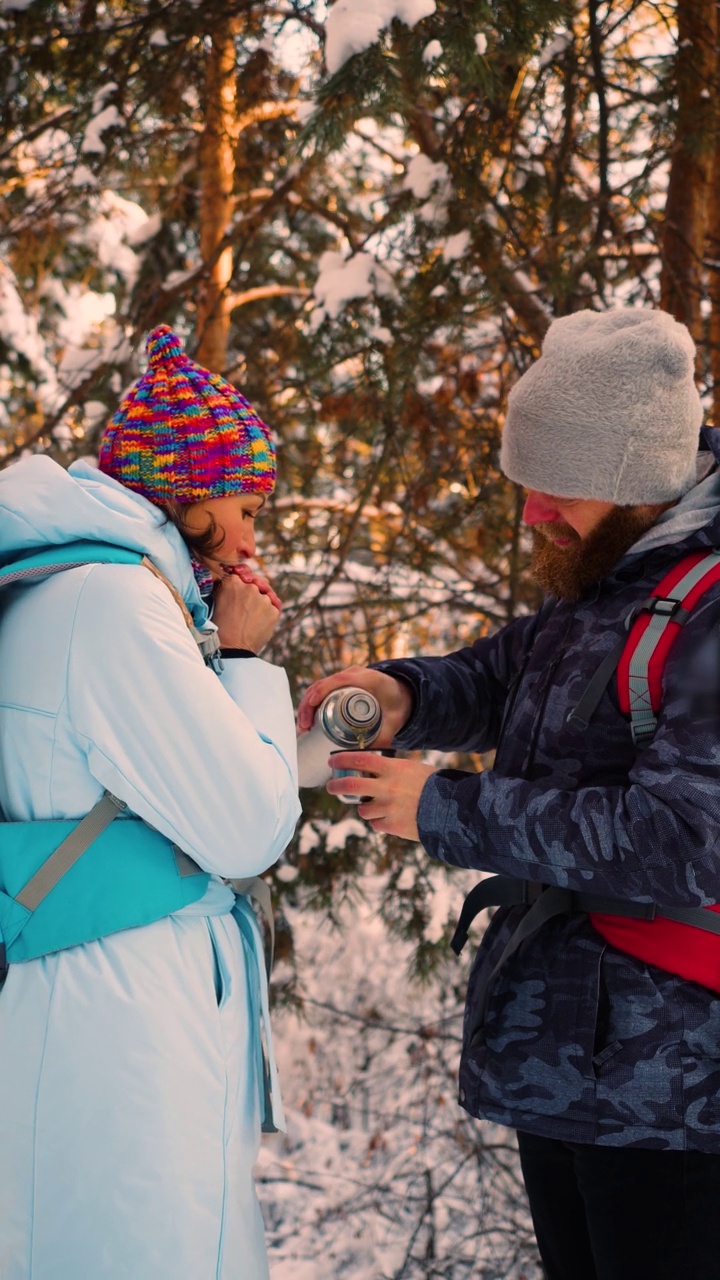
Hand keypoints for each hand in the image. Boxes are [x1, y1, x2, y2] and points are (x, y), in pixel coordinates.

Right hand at [212, 570, 280, 652]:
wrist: (232, 649)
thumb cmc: (220, 628)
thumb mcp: (217, 601)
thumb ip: (228, 587)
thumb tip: (236, 577)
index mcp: (232, 582)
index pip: (242, 574)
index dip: (243, 582)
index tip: (241, 590)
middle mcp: (249, 587)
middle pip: (257, 582)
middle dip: (253, 591)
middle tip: (246, 607)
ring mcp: (263, 598)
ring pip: (266, 594)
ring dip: (261, 602)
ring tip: (251, 618)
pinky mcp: (274, 610)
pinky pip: (274, 607)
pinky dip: (268, 613)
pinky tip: (258, 623)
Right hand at [297, 666, 412, 746]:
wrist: (403, 693)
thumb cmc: (398, 704)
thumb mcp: (394, 722)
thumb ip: (384, 738)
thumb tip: (366, 757)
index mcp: (368, 679)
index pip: (339, 680)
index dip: (323, 691)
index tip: (312, 705)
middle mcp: (354, 675)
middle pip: (323, 684)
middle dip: (309, 704)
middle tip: (304, 726)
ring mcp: (346, 678)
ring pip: (319, 687)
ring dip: (307, 705)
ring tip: (303, 726)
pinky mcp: (341, 685)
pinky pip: (322, 690)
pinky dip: (311, 702)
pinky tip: (307, 719)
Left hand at [326, 751, 435, 839]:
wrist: (453, 810)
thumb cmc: (436, 787)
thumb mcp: (414, 769)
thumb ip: (393, 770)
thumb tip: (373, 770)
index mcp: (393, 768)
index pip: (360, 760)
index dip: (342, 760)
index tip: (332, 762)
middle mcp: (387, 787)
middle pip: (351, 785)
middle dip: (336, 785)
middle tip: (331, 786)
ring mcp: (388, 808)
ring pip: (363, 809)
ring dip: (367, 808)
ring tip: (380, 807)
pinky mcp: (392, 826)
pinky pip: (376, 824)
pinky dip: (380, 822)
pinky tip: (393, 818)